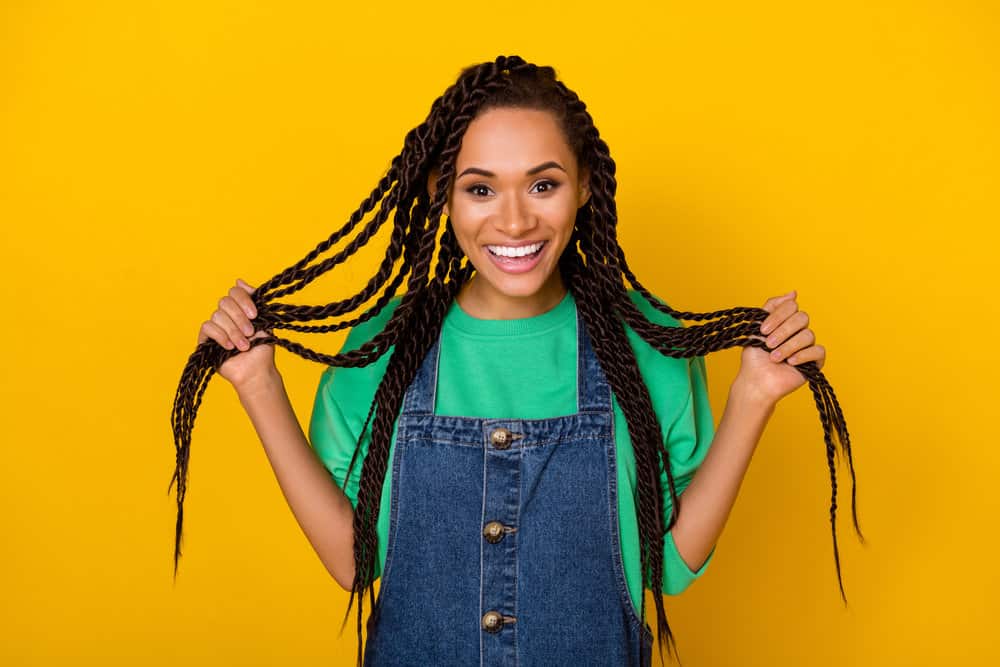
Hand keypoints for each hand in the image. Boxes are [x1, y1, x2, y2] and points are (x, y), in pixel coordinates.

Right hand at [196, 278, 274, 388]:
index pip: (235, 292)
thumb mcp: (264, 320)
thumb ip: (254, 300)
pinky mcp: (205, 339)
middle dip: (239, 318)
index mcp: (240, 308)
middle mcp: (226, 314)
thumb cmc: (262, 347)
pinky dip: (221, 336)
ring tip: (244, 346)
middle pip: (225, 302)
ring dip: (233, 331)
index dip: (244, 300)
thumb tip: (239, 280)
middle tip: (250, 332)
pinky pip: (208, 327)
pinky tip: (230, 347)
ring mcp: (216, 326)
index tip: (254, 314)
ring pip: (217, 315)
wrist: (257, 370)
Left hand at [734, 290, 825, 407]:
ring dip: (788, 346)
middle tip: (768, 344)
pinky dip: (803, 355)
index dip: (778, 316)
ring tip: (774, 358)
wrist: (756, 381)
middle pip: (802, 318)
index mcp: (786, 321)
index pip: (791, 306)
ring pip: (808, 335)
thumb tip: (793, 292)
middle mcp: (799, 331)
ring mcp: (807, 346)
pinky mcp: (815, 361)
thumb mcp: (757, 327)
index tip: (763, 330)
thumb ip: (772, 307)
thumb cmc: (754, 357)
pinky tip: (790, 362)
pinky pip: (818, 351)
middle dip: (783, 331)